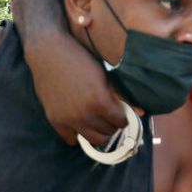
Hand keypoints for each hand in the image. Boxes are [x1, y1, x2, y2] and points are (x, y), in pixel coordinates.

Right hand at [26, 30, 126, 144]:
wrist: (48, 52)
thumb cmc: (80, 59)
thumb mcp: (104, 75)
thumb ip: (122, 95)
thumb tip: (142, 112)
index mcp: (99, 101)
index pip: (120, 122)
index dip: (123, 117)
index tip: (120, 112)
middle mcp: (84, 113)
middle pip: (107, 132)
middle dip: (111, 124)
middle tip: (109, 115)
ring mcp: (68, 119)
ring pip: (92, 139)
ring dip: (98, 131)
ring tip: (97, 120)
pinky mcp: (54, 120)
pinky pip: (71, 139)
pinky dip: (78, 134)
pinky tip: (80, 123)